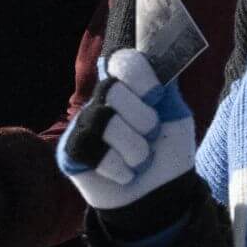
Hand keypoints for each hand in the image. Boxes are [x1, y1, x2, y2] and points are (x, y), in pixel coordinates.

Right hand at [57, 48, 196, 210]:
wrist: (163, 197)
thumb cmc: (167, 153)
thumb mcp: (176, 114)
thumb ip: (165, 84)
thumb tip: (158, 50)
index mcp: (127, 87)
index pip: (121, 61)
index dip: (139, 75)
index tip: (156, 96)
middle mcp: (101, 102)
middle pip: (112, 89)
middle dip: (143, 118)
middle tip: (151, 135)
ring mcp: (83, 126)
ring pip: (106, 122)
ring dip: (135, 148)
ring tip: (141, 161)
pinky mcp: (71, 153)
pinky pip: (93, 150)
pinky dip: (119, 168)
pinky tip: (125, 175)